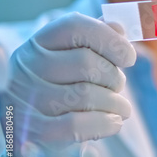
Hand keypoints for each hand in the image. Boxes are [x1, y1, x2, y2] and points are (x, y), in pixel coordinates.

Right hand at [0, 12, 136, 149]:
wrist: (42, 129)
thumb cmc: (68, 87)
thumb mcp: (78, 57)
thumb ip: (98, 39)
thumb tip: (118, 27)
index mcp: (41, 42)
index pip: (76, 26)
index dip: (110, 40)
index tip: (128, 58)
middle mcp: (28, 66)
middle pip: (87, 64)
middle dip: (114, 78)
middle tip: (117, 87)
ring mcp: (27, 99)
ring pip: (86, 95)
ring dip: (115, 104)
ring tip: (120, 108)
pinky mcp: (34, 130)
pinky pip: (77, 125)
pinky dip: (105, 124)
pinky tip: (114, 122)